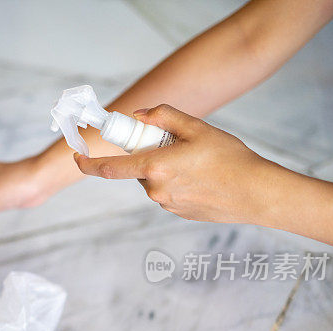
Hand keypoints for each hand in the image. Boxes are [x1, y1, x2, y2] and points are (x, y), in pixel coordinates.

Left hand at [74, 104, 269, 224]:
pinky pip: (170, 194)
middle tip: (178, 145)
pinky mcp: (179, 214)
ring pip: (155, 182)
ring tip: (200, 164)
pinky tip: (204, 179)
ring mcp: (167, 205)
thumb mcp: (197, 128)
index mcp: (156, 168)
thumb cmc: (230, 157)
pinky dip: (179, 184)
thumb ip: (163, 116)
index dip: (88, 164)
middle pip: (139, 170)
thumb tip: (137, 115)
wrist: (256, 192)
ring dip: (167, 170)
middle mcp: (156, 190)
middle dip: (150, 156)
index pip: (110, 169)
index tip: (77, 158)